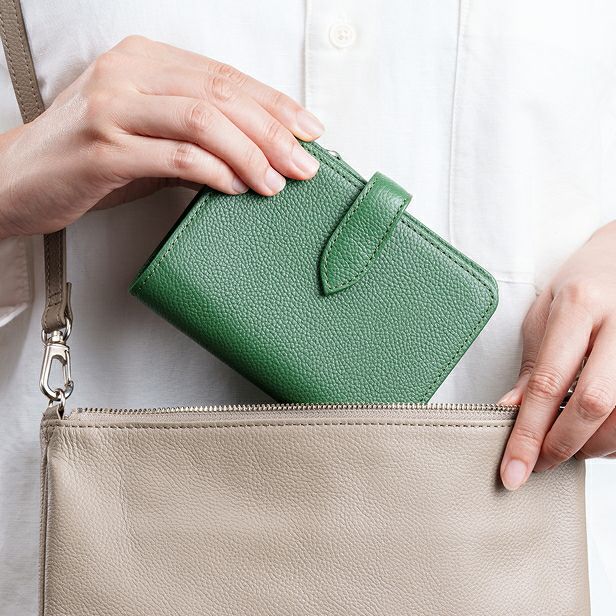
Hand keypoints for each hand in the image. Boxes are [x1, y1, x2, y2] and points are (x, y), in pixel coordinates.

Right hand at [0, 35, 323, 237]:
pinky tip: (235, 187)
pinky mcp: (102, 148)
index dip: (274, 103)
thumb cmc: (87, 158)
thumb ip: (194, 135)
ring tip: (276, 183)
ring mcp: (112, 107)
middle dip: (273, 132)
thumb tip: (257, 155)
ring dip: (250, 154)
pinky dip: (214, 172)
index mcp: (144, 60)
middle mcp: (128, 73)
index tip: (309, 130)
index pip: (225, 76)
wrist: (15, 178)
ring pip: (204, 121)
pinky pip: (175, 156)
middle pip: (222, 95)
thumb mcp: (146, 134)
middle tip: (304, 164)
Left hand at [499, 220, 615, 489]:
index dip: (528, 435)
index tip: (513, 471)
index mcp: (580, 305)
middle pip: (594, 404)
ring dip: (592, 447)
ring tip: (569, 446)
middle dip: (561, 446)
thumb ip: (533, 366)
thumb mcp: (546, 314)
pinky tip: (598, 436)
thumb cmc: (582, 285)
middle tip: (538, 464)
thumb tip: (511, 413)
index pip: (549, 382)